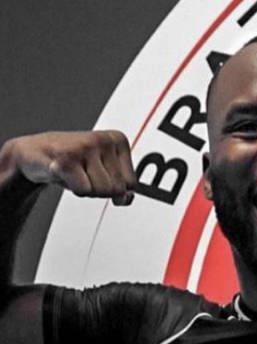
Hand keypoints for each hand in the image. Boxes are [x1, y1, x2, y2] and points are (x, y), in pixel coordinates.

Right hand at [3, 130, 133, 204]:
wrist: (33, 153)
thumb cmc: (71, 162)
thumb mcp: (103, 172)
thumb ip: (122, 187)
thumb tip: (127, 198)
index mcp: (117, 139)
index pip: (131, 183)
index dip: (112, 186)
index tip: (96, 172)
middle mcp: (103, 139)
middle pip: (116, 189)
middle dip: (98, 189)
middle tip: (82, 174)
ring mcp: (85, 147)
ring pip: (101, 191)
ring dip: (85, 189)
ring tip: (73, 173)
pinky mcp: (67, 157)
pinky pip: (83, 191)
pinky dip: (73, 189)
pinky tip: (63, 172)